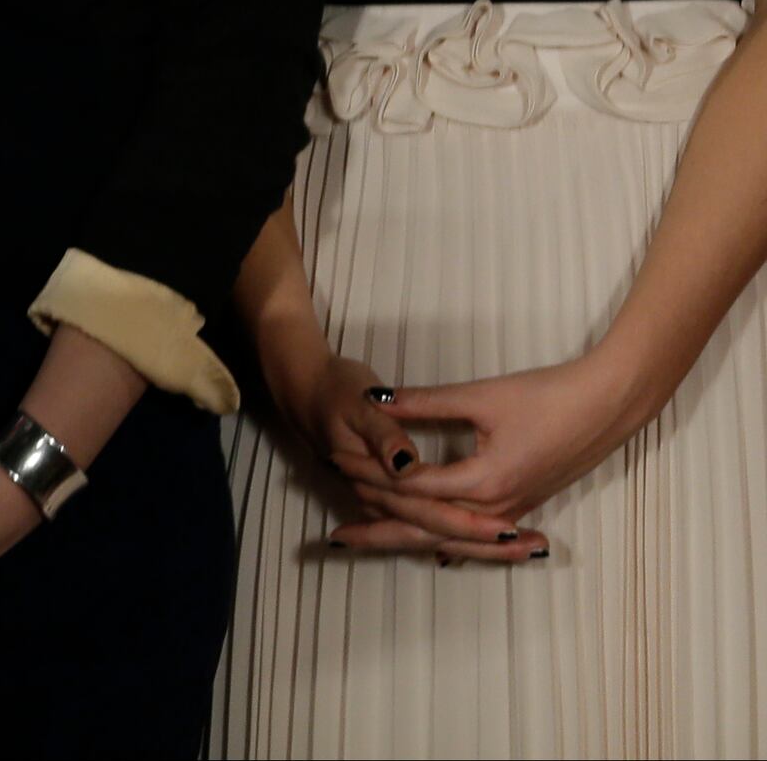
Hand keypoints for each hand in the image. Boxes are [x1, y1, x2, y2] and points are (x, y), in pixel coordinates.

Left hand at [272, 351, 537, 560]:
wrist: (608, 405)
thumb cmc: (548, 397)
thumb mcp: (480, 396)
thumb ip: (424, 403)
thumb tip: (374, 400)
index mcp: (484, 481)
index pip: (411, 486)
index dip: (369, 473)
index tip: (334, 461)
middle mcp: (497, 508)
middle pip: (425, 526)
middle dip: (379, 527)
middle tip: (336, 534)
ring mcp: (513, 511)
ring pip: (449, 536)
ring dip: (407, 536)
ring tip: (368, 542)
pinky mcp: (523, 505)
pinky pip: (474, 535)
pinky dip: (444, 537)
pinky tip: (431, 548)